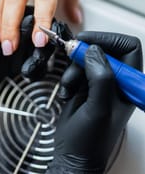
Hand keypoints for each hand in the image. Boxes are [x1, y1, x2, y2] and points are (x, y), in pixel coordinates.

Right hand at [47, 32, 142, 172]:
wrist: (72, 156)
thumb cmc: (90, 142)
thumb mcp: (99, 109)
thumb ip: (100, 78)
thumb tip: (94, 50)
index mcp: (129, 85)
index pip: (128, 48)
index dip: (109, 40)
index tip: (89, 43)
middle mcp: (116, 81)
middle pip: (105, 49)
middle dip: (86, 53)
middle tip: (72, 54)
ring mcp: (100, 82)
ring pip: (87, 57)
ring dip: (73, 68)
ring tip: (69, 85)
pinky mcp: (85, 85)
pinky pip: (76, 68)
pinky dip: (68, 77)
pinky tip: (66, 91)